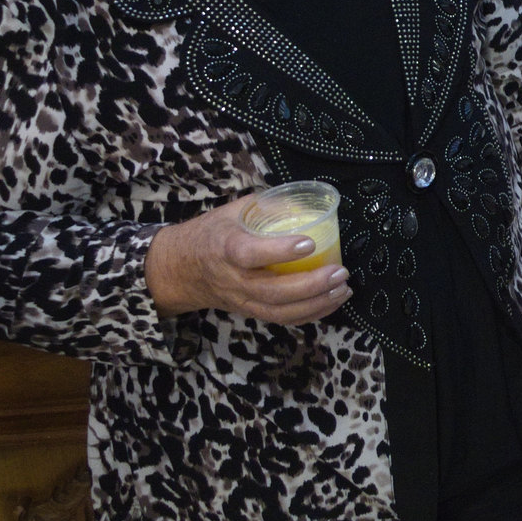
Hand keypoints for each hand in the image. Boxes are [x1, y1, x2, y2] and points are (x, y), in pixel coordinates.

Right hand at [144, 195, 350, 323]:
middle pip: (273, 291)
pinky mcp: (249, 311)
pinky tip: (331, 302)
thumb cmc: (211, 234)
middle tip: (340, 272)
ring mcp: (241, 299)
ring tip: (343, 289)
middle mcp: (233, 279)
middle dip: (312, 285)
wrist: (179, 269)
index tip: (309, 242)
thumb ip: (267, 205)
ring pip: (279, 311)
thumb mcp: (232, 210)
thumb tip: (306, 200)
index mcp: (225, 248)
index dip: (280, 251)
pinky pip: (281, 319)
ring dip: (316, 304)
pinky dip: (310, 315)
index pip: (250, 254)